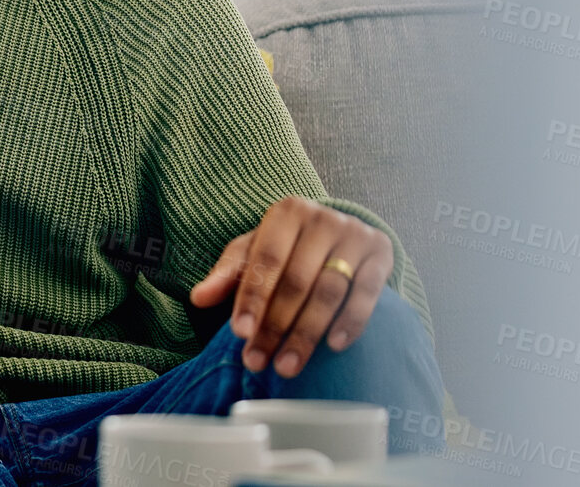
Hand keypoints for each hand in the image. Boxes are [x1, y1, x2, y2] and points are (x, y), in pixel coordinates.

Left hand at [190, 195, 393, 377]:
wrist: (338, 233)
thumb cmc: (285, 247)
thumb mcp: (253, 252)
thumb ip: (227, 274)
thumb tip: (198, 298)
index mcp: (286, 212)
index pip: (266, 261)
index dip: (252, 299)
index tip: (240, 334)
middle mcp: (323, 218)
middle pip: (296, 281)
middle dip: (275, 326)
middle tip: (258, 361)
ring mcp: (355, 234)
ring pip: (329, 291)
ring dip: (307, 333)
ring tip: (287, 366)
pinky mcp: (382, 253)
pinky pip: (367, 292)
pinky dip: (351, 320)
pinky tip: (334, 346)